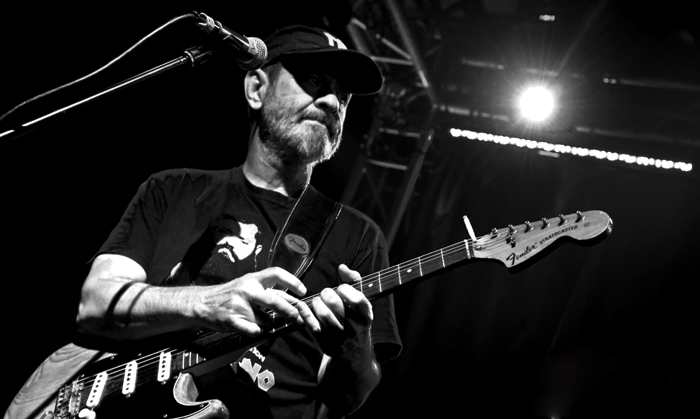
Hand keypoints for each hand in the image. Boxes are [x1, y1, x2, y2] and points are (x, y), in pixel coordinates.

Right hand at [195, 266, 315, 335]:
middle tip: (298, 318)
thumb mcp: (248, 285)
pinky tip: (249, 326)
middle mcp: (247, 289)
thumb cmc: (231, 295)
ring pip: (266, 320)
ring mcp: (239, 305)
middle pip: (275, 300)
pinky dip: (256, 332)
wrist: (203, 303)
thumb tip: (294, 299)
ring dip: (266, 324)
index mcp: (253, 278)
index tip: (303, 291)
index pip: (276, 273)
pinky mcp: (233, 320)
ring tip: (256, 319)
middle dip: (290, 311)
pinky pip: (255, 331)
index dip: (292, 281)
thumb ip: (268, 291)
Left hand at [309, 264, 372, 356]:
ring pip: (324, 315)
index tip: (341, 289)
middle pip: (336, 305)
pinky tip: (302, 306)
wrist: (354, 353)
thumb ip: (354, 281)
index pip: (357, 300)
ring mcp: (340, 339)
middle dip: (327, 293)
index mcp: (366, 317)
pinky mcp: (326, 345)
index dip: (346, 289)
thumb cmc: (356, 319)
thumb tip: (341, 267)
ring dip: (316, 303)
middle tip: (326, 293)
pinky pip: (313, 327)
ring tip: (317, 301)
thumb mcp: (361, 303)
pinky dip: (305, 314)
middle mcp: (355, 329)